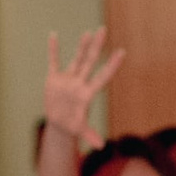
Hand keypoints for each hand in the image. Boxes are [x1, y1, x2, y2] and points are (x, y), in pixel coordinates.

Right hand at [44, 29, 123, 147]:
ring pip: (76, 58)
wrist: (59, 124)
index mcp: (87, 93)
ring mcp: (68, 79)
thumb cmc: (72, 126)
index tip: (122, 52)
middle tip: (104, 29)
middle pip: (90, 61)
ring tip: (88, 33)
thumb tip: (100, 145)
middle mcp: (80, 83)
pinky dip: (53, 50)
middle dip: (97, 46)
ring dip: (81, 46)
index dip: (112, 65)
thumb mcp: (79, 131)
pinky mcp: (54, 79)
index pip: (103, 76)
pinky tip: (53, 35)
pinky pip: (54, 61)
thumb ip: (89, 135)